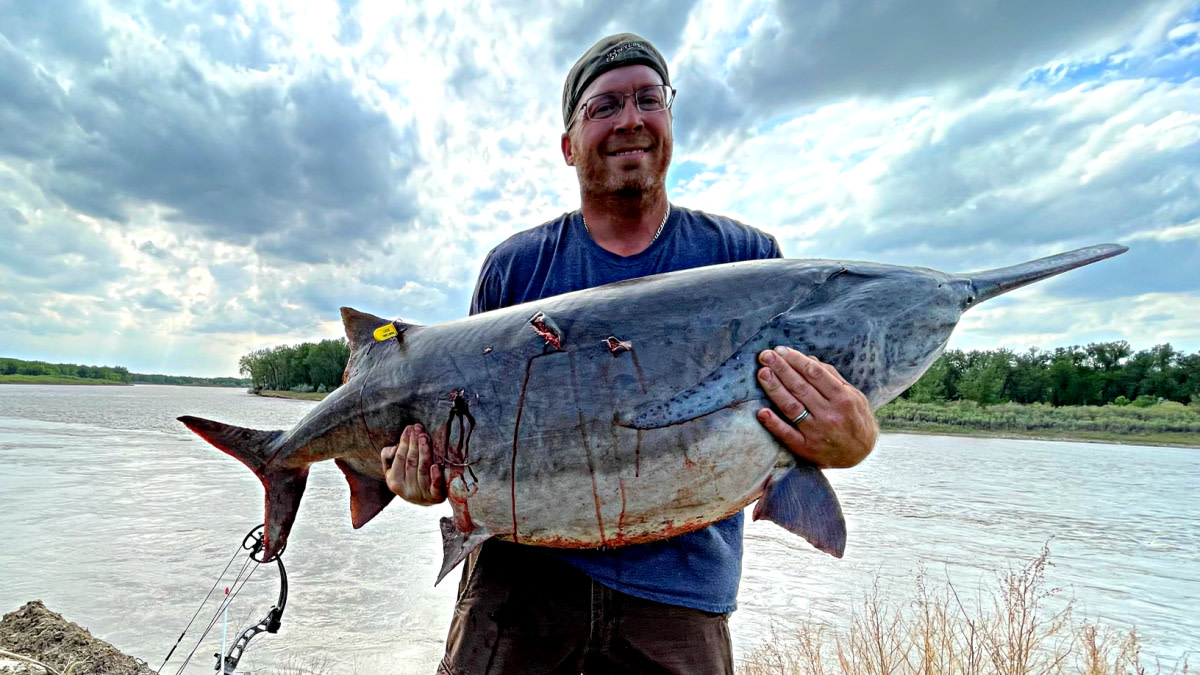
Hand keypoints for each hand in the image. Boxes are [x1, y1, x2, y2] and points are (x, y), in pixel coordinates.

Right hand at [380, 424, 446, 504]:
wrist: (425, 499)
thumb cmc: (408, 478)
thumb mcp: (393, 470)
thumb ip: (388, 456)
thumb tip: (395, 448)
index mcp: (394, 482)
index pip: (399, 458)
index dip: (404, 442)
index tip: (409, 428)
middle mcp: (407, 490)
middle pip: (411, 462)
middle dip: (414, 443)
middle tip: (418, 428)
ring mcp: (422, 495)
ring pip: (423, 470)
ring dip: (424, 452)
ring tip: (425, 437)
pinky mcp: (436, 498)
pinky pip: (436, 488)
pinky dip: (436, 477)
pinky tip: (436, 466)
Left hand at [755, 346, 877, 467]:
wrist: (861, 453)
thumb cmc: (856, 418)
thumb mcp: (854, 395)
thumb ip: (832, 377)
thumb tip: (809, 360)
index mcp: (843, 398)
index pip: (815, 374)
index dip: (796, 360)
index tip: (781, 350)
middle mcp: (829, 414)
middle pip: (801, 388)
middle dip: (781, 369)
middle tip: (765, 356)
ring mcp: (817, 432)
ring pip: (792, 407)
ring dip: (775, 389)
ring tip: (762, 373)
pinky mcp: (806, 448)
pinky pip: (787, 435)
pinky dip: (774, 424)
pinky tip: (761, 412)